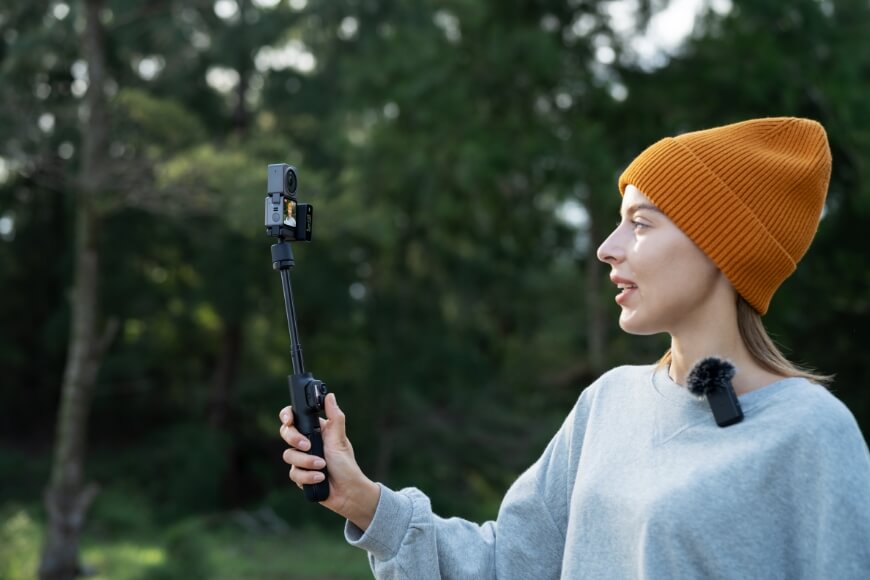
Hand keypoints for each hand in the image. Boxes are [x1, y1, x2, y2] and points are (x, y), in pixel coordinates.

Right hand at [279, 393, 379, 529]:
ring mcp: (301, 459)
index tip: (289, 420)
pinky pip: (293, 473)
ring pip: (288, 455)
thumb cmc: (346, 464)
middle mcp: (306, 443)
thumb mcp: (340, 439)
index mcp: (315, 430)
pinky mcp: (299, 475)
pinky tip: (320, 478)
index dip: (287, 416)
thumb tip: (330, 396)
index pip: (294, 418)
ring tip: (322, 466)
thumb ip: (335, 417)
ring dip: (306, 462)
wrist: (347, 492)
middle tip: (308, 445)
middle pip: (286, 434)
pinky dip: (308, 476)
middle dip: (294, 439)